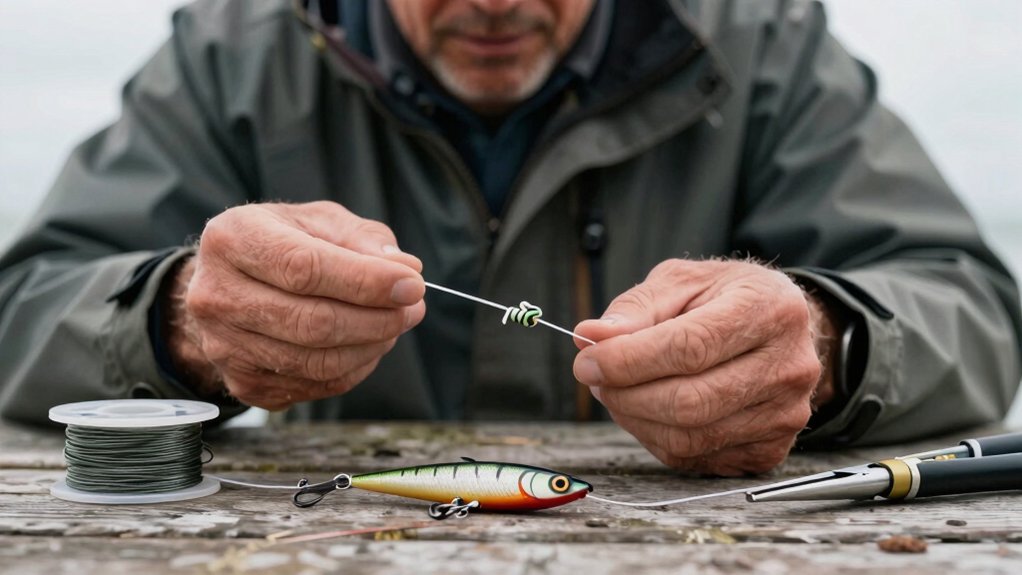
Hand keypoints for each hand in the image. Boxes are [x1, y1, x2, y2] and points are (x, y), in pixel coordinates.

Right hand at [162, 202, 425, 409]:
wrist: (230, 284)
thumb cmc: (282, 244)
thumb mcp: (319, 221)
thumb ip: (362, 239)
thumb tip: (404, 269)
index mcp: (232, 240)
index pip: (303, 269)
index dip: (366, 281)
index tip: (412, 285)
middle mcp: (216, 295)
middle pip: (312, 322)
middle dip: (378, 319)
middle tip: (413, 308)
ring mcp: (224, 346)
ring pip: (316, 362)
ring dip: (372, 346)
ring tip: (396, 323)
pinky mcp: (242, 383)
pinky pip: (314, 386)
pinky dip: (354, 368)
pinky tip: (368, 345)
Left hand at [573, 259, 837, 474]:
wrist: (779, 330)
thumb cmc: (724, 300)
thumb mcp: (681, 281)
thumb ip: (636, 308)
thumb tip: (591, 338)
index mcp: (769, 309)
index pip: (691, 347)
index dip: (629, 360)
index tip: (587, 360)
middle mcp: (788, 365)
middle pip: (690, 401)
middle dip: (626, 394)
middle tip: (595, 378)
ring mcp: (786, 414)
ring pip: (690, 437)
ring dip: (635, 418)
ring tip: (616, 391)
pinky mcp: (771, 449)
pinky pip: (695, 457)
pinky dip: (656, 438)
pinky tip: (646, 411)